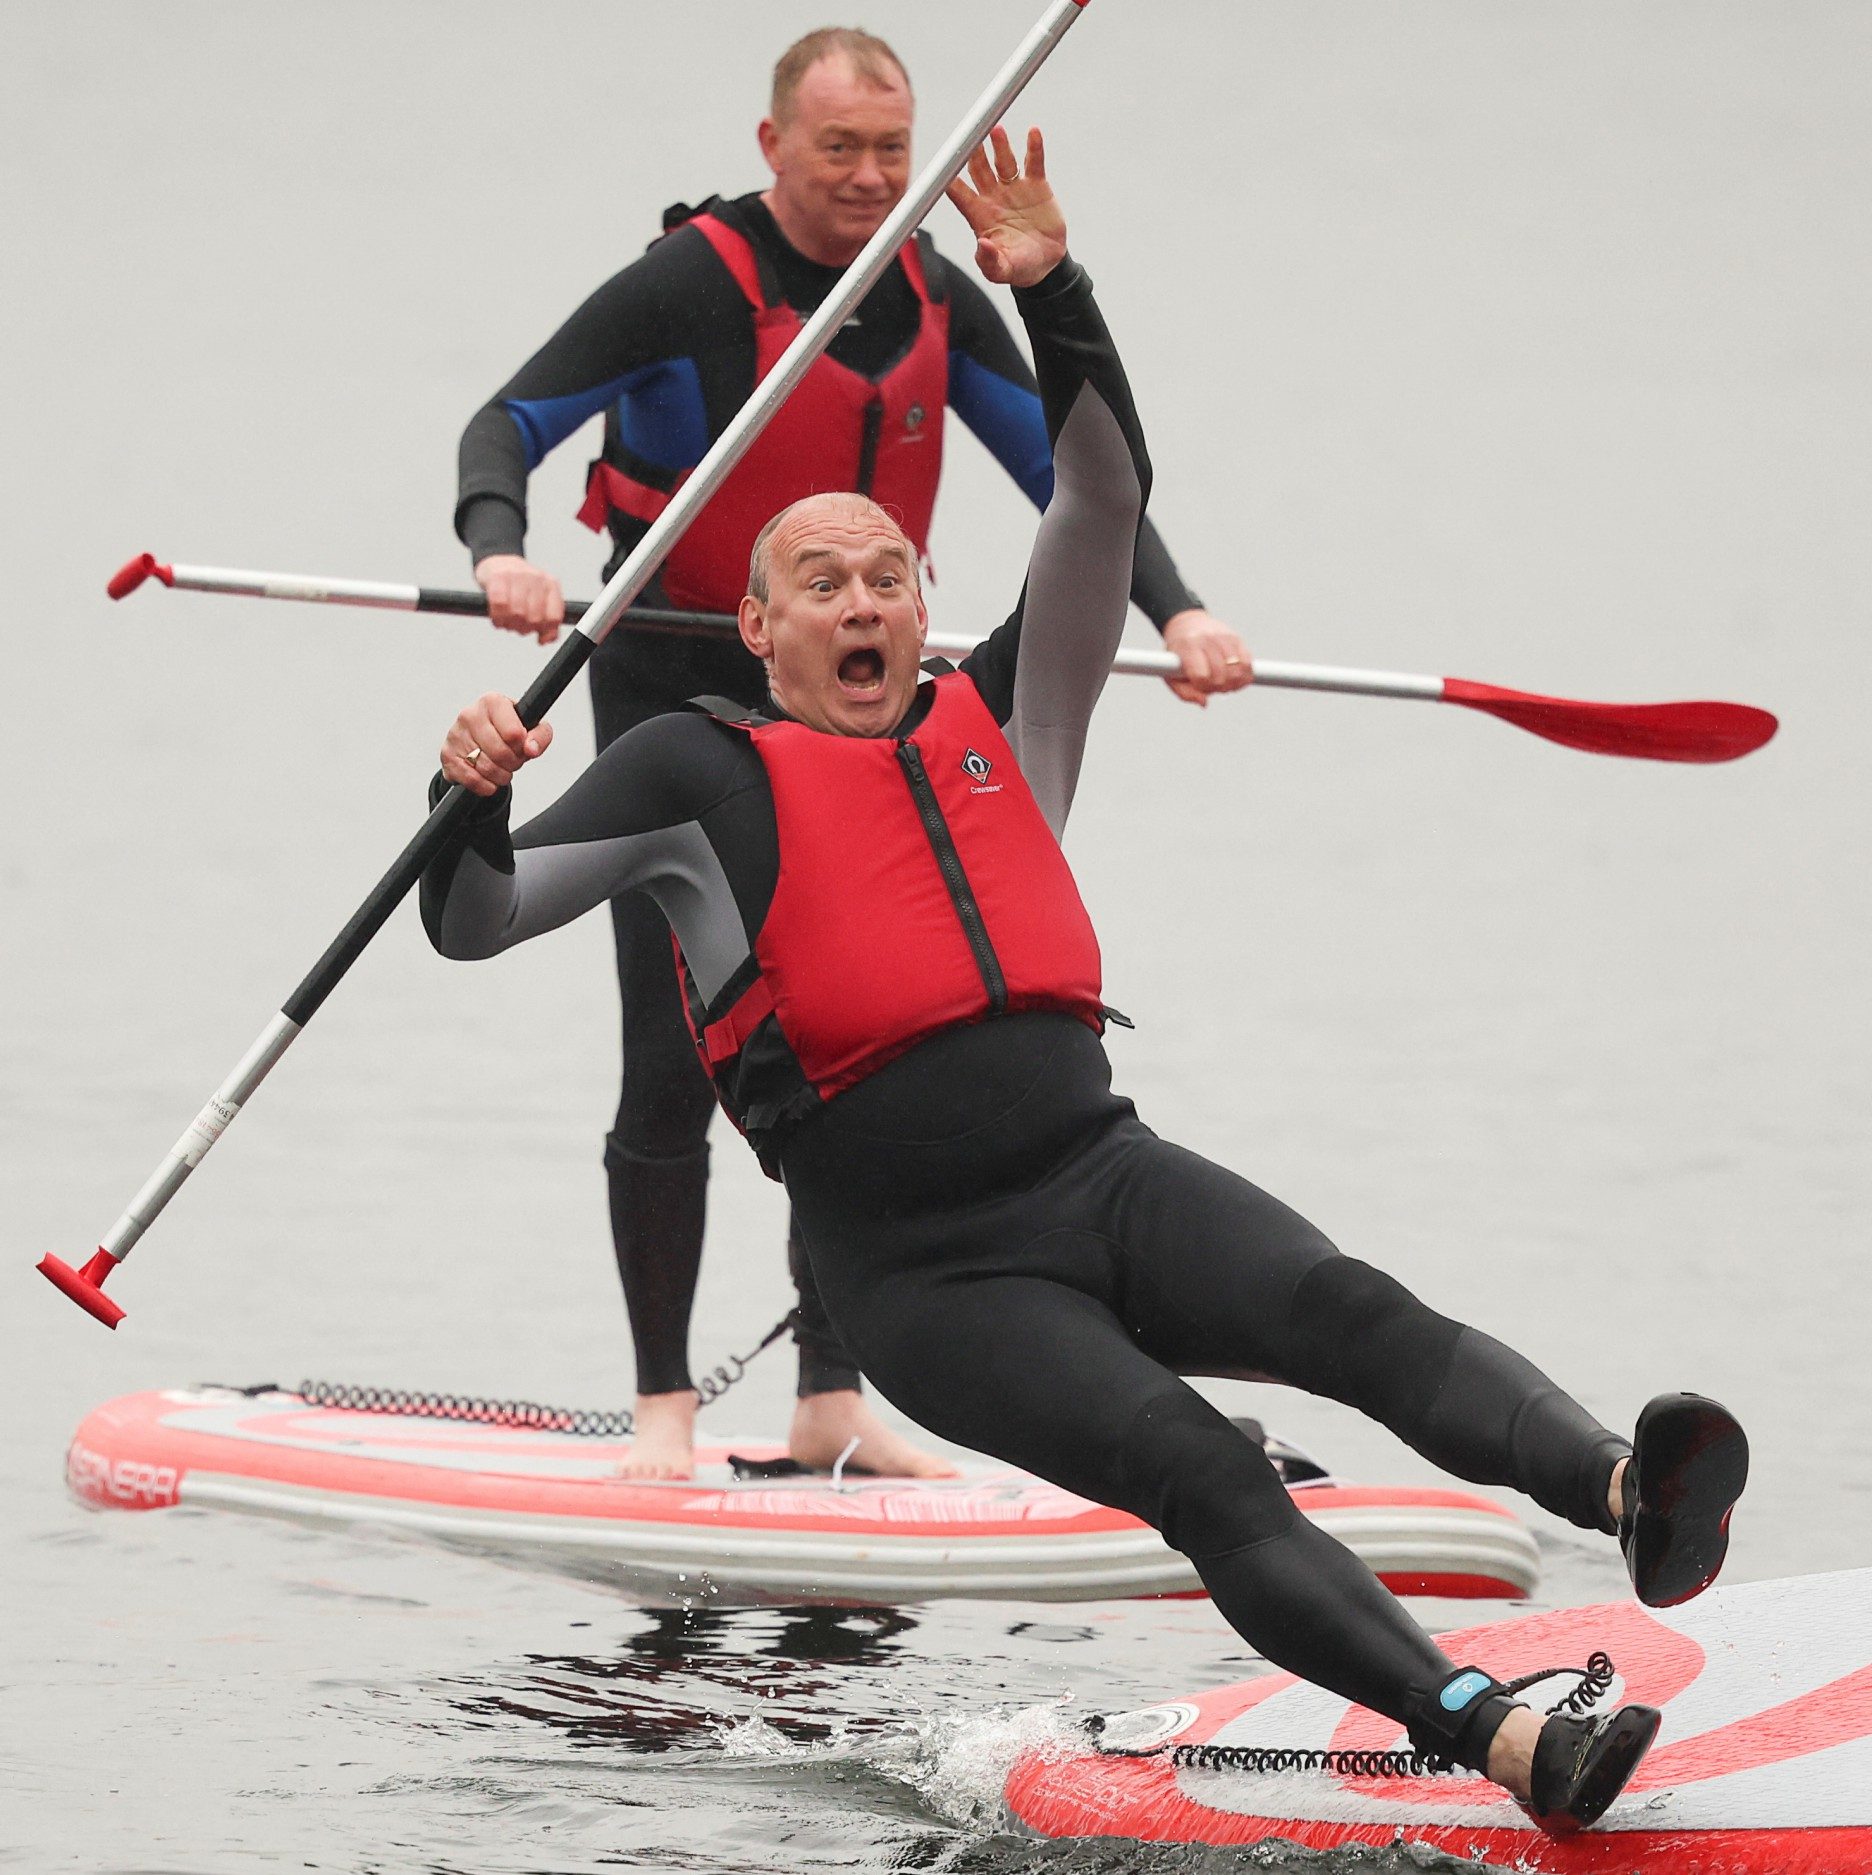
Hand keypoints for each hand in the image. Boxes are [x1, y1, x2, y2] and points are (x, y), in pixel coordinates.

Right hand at [441, 692, 553, 796]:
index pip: (513, 733)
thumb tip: (531, 749)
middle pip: (500, 753)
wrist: (481, 738)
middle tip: (513, 761)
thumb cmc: (508, 730)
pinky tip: (489, 779)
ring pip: (486, 768)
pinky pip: (471, 779)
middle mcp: (470, 715)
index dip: (522, 747)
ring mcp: (455, 735)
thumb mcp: (532, 728)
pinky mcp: (447, 755)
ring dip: (501, 776)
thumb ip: (540, 736)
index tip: (521, 746)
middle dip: (513, 764)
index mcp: (493, 702)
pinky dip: (485, 785)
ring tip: (502, 768)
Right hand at [475, 554, 563, 643]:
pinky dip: (497, 617)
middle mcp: (536, 578)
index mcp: (551, 584)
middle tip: (517, 626)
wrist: (498, 562)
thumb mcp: (540, 599)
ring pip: (517, 612)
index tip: (537, 632)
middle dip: (524, 628)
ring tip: (506, 622)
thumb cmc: (520, 585)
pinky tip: (497, 618)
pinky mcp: (498, 577)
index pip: (554, 617)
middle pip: (534, 618)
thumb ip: (547, 621)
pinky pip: (499, 604)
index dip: (545, 630)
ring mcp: (517, 575)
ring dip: (509, 624)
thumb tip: (545, 640)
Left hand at [944, 126, 1065, 289]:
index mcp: (979, 215)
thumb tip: (981, 245)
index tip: (945, 166)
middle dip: (973, 154)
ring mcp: (1014, 188)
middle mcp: (993, 197)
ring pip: (1004, 161)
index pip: (960, 194)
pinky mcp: (1036, 185)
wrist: (1046, 263)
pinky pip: (1034, 162)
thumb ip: (989, 261)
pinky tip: (1034, 133)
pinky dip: (1034, 147)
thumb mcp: (1002, 270)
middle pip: (979, 169)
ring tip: (997, 131)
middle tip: (970, 137)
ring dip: (1000, 146)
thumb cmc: (1019, 267)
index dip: (950, 181)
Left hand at [1161, 610, 1252, 706]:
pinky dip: (1244, 677)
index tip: (1198, 684)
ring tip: (1223, 682)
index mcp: (1187, 647)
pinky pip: (1248, 664)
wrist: (1187, 624)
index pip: (1202, 676)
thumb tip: (1204, 702)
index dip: (1202, 687)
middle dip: (1217, 688)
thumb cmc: (1178, 655)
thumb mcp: (1170, 675)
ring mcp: (1224, 637)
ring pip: (1238, 671)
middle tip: (1211, 685)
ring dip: (1232, 684)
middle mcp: (1207, 639)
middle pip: (1221, 676)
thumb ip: (1184, 693)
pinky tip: (1235, 678)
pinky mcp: (1237, 638)